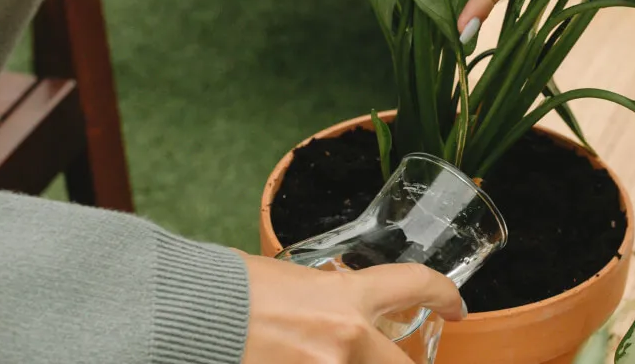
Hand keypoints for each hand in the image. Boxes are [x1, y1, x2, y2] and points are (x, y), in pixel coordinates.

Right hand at [241, 254, 465, 363]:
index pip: (414, 285)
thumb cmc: (224, 288)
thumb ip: (323, 297)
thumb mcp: (287, 279)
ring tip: (310, 351)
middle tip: (392, 358)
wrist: (178, 313)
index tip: (456, 306)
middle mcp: (344, 342)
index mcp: (344, 299)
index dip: (444, 295)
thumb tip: (334, 309)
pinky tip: (287, 362)